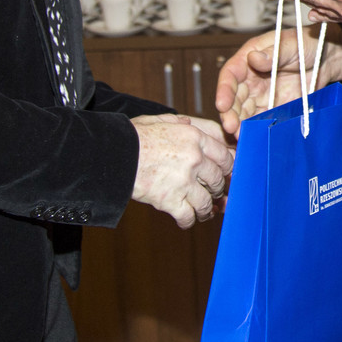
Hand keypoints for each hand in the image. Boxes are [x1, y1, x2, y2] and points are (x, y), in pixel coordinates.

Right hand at [130, 113, 233, 227]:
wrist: (114, 154)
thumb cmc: (134, 136)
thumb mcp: (160, 120)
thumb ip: (180, 123)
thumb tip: (189, 124)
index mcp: (195, 137)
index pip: (225, 156)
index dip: (228, 168)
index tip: (226, 174)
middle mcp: (194, 159)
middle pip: (219, 179)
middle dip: (218, 188)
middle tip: (215, 193)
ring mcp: (184, 181)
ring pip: (207, 201)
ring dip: (207, 208)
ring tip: (204, 211)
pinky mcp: (170, 201)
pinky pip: (188, 216)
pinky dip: (189, 221)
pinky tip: (186, 220)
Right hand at [213, 30, 341, 137]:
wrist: (327, 60)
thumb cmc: (307, 44)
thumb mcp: (292, 44)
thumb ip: (274, 52)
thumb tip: (253, 58)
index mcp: (248, 58)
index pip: (230, 74)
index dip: (224, 90)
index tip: (222, 104)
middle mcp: (250, 79)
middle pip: (234, 98)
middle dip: (230, 114)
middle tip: (231, 128)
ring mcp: (261, 96)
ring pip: (244, 113)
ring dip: (241, 125)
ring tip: (242, 138)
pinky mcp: (273, 109)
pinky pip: (261, 121)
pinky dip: (257, 130)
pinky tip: (256, 139)